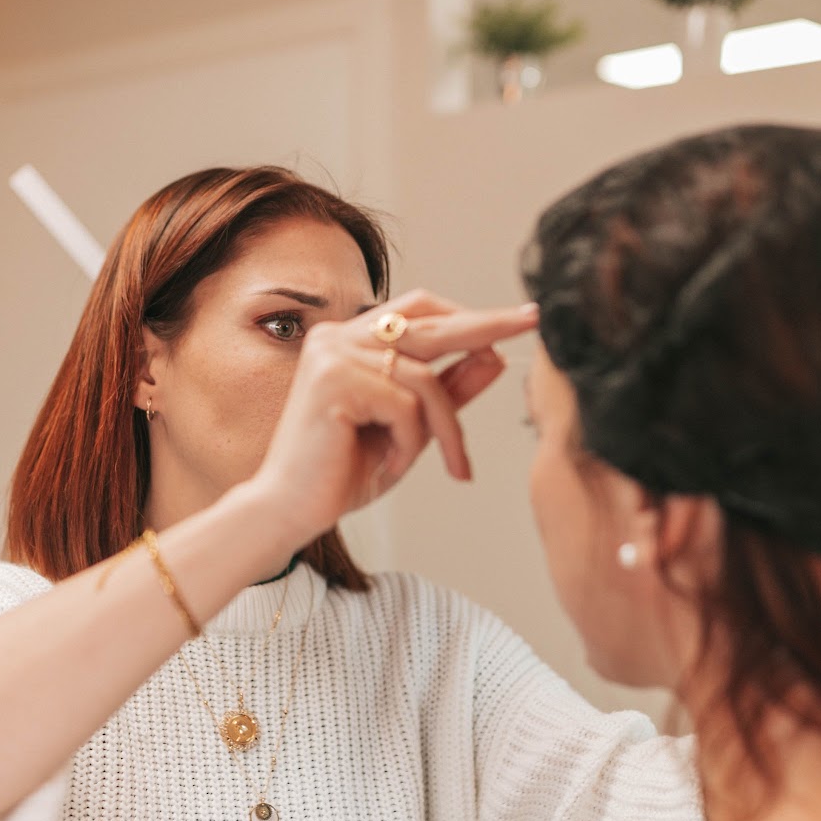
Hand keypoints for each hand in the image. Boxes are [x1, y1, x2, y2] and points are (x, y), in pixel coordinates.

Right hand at [249, 289, 538, 547]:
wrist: (289, 512)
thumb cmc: (343, 472)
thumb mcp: (411, 429)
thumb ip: (447, 391)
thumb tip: (495, 356)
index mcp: (352, 339)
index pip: (420, 309)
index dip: (467, 314)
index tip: (516, 318)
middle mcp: (339, 336)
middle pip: (429, 323)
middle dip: (486, 325)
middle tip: (531, 319)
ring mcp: (334, 354)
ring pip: (424, 380)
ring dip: (446, 429)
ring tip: (447, 464)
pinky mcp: (334, 381)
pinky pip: (406, 406)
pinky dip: (411, 443)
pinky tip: (390, 464)